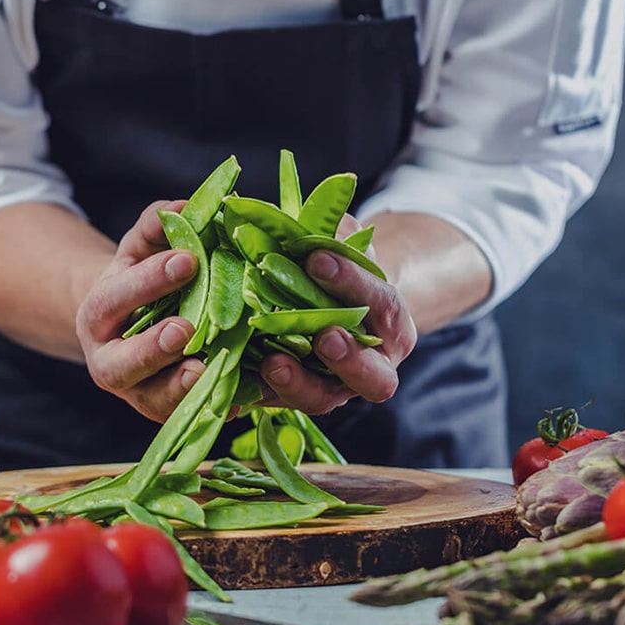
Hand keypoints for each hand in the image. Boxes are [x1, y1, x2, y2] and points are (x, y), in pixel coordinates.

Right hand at [75, 200, 206, 421]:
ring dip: (181, 389)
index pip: (115, 298)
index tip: (188, 260)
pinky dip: (214, 408)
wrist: (132, 326)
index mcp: (98, 315)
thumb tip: (182, 205)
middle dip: (151, 348)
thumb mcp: (142, 248)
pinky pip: (188, 418)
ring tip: (211, 370)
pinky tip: (242, 398)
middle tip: (185, 329)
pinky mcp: (167, 414)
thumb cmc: (141, 279)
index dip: (148, 281)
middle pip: (121, 365)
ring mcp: (137, 394)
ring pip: (153, 401)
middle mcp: (109, 363)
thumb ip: (157, 225)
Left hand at [258, 218, 417, 414]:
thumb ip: (335, 235)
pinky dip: (257, 391)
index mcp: (391, 324)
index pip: (382, 304)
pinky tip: (233, 375)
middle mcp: (374, 367)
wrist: (332, 308)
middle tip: (325, 336)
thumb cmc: (339, 273)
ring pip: (324, 398)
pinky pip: (277, 403)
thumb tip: (305, 222)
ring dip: (299, 383)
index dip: (352, 282)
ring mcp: (335, 390)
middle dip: (350, 358)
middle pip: (374, 377)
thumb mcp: (344, 247)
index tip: (317, 259)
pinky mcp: (295, 398)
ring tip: (272, 363)